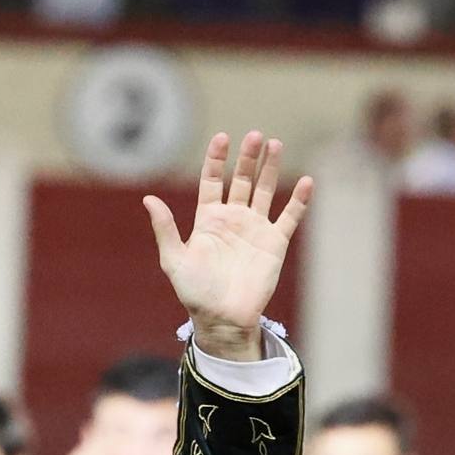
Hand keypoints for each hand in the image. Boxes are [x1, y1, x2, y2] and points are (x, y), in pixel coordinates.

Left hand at [145, 131, 310, 363]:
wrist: (223, 319)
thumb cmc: (195, 293)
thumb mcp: (174, 260)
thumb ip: (165, 229)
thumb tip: (148, 199)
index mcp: (208, 219)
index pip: (213, 180)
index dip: (217, 159)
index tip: (222, 138)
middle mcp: (233, 219)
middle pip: (241, 179)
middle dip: (248, 157)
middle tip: (255, 135)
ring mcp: (255, 229)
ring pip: (265, 191)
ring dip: (270, 168)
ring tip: (275, 144)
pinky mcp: (274, 244)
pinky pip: (289, 217)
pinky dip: (298, 200)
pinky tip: (306, 182)